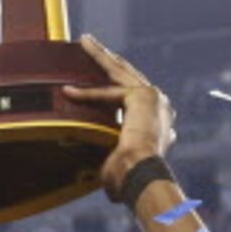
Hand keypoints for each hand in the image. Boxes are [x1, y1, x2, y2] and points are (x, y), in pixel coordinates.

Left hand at [68, 37, 175, 201]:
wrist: (143, 177)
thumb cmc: (132, 181)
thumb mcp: (119, 167)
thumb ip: (114, 163)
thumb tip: (109, 189)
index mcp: (159, 124)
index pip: (133, 98)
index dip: (114, 90)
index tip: (97, 86)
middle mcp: (162, 108)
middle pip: (129, 77)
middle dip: (108, 60)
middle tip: (90, 45)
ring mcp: (156, 100)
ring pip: (121, 72)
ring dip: (101, 56)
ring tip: (85, 42)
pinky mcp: (143, 97)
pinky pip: (109, 92)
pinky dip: (88, 94)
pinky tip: (68, 90)